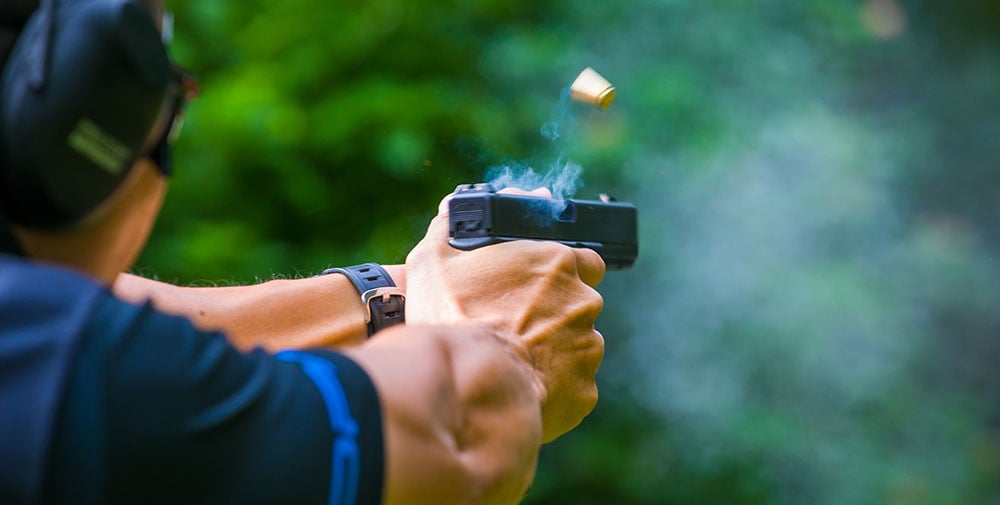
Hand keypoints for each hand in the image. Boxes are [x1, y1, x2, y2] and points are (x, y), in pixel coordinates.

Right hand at [405, 189, 605, 441]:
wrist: (467, 386)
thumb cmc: (452, 319)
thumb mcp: (434, 261)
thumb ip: (447, 228)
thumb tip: (451, 212)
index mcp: (556, 263)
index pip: (584, 258)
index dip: (564, 271)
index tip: (541, 284)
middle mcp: (582, 301)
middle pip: (578, 304)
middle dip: (555, 314)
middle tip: (516, 325)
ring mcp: (587, 347)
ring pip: (578, 345)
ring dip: (554, 350)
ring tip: (514, 359)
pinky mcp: (584, 390)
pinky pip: (573, 385)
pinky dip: (554, 386)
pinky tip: (523, 385)